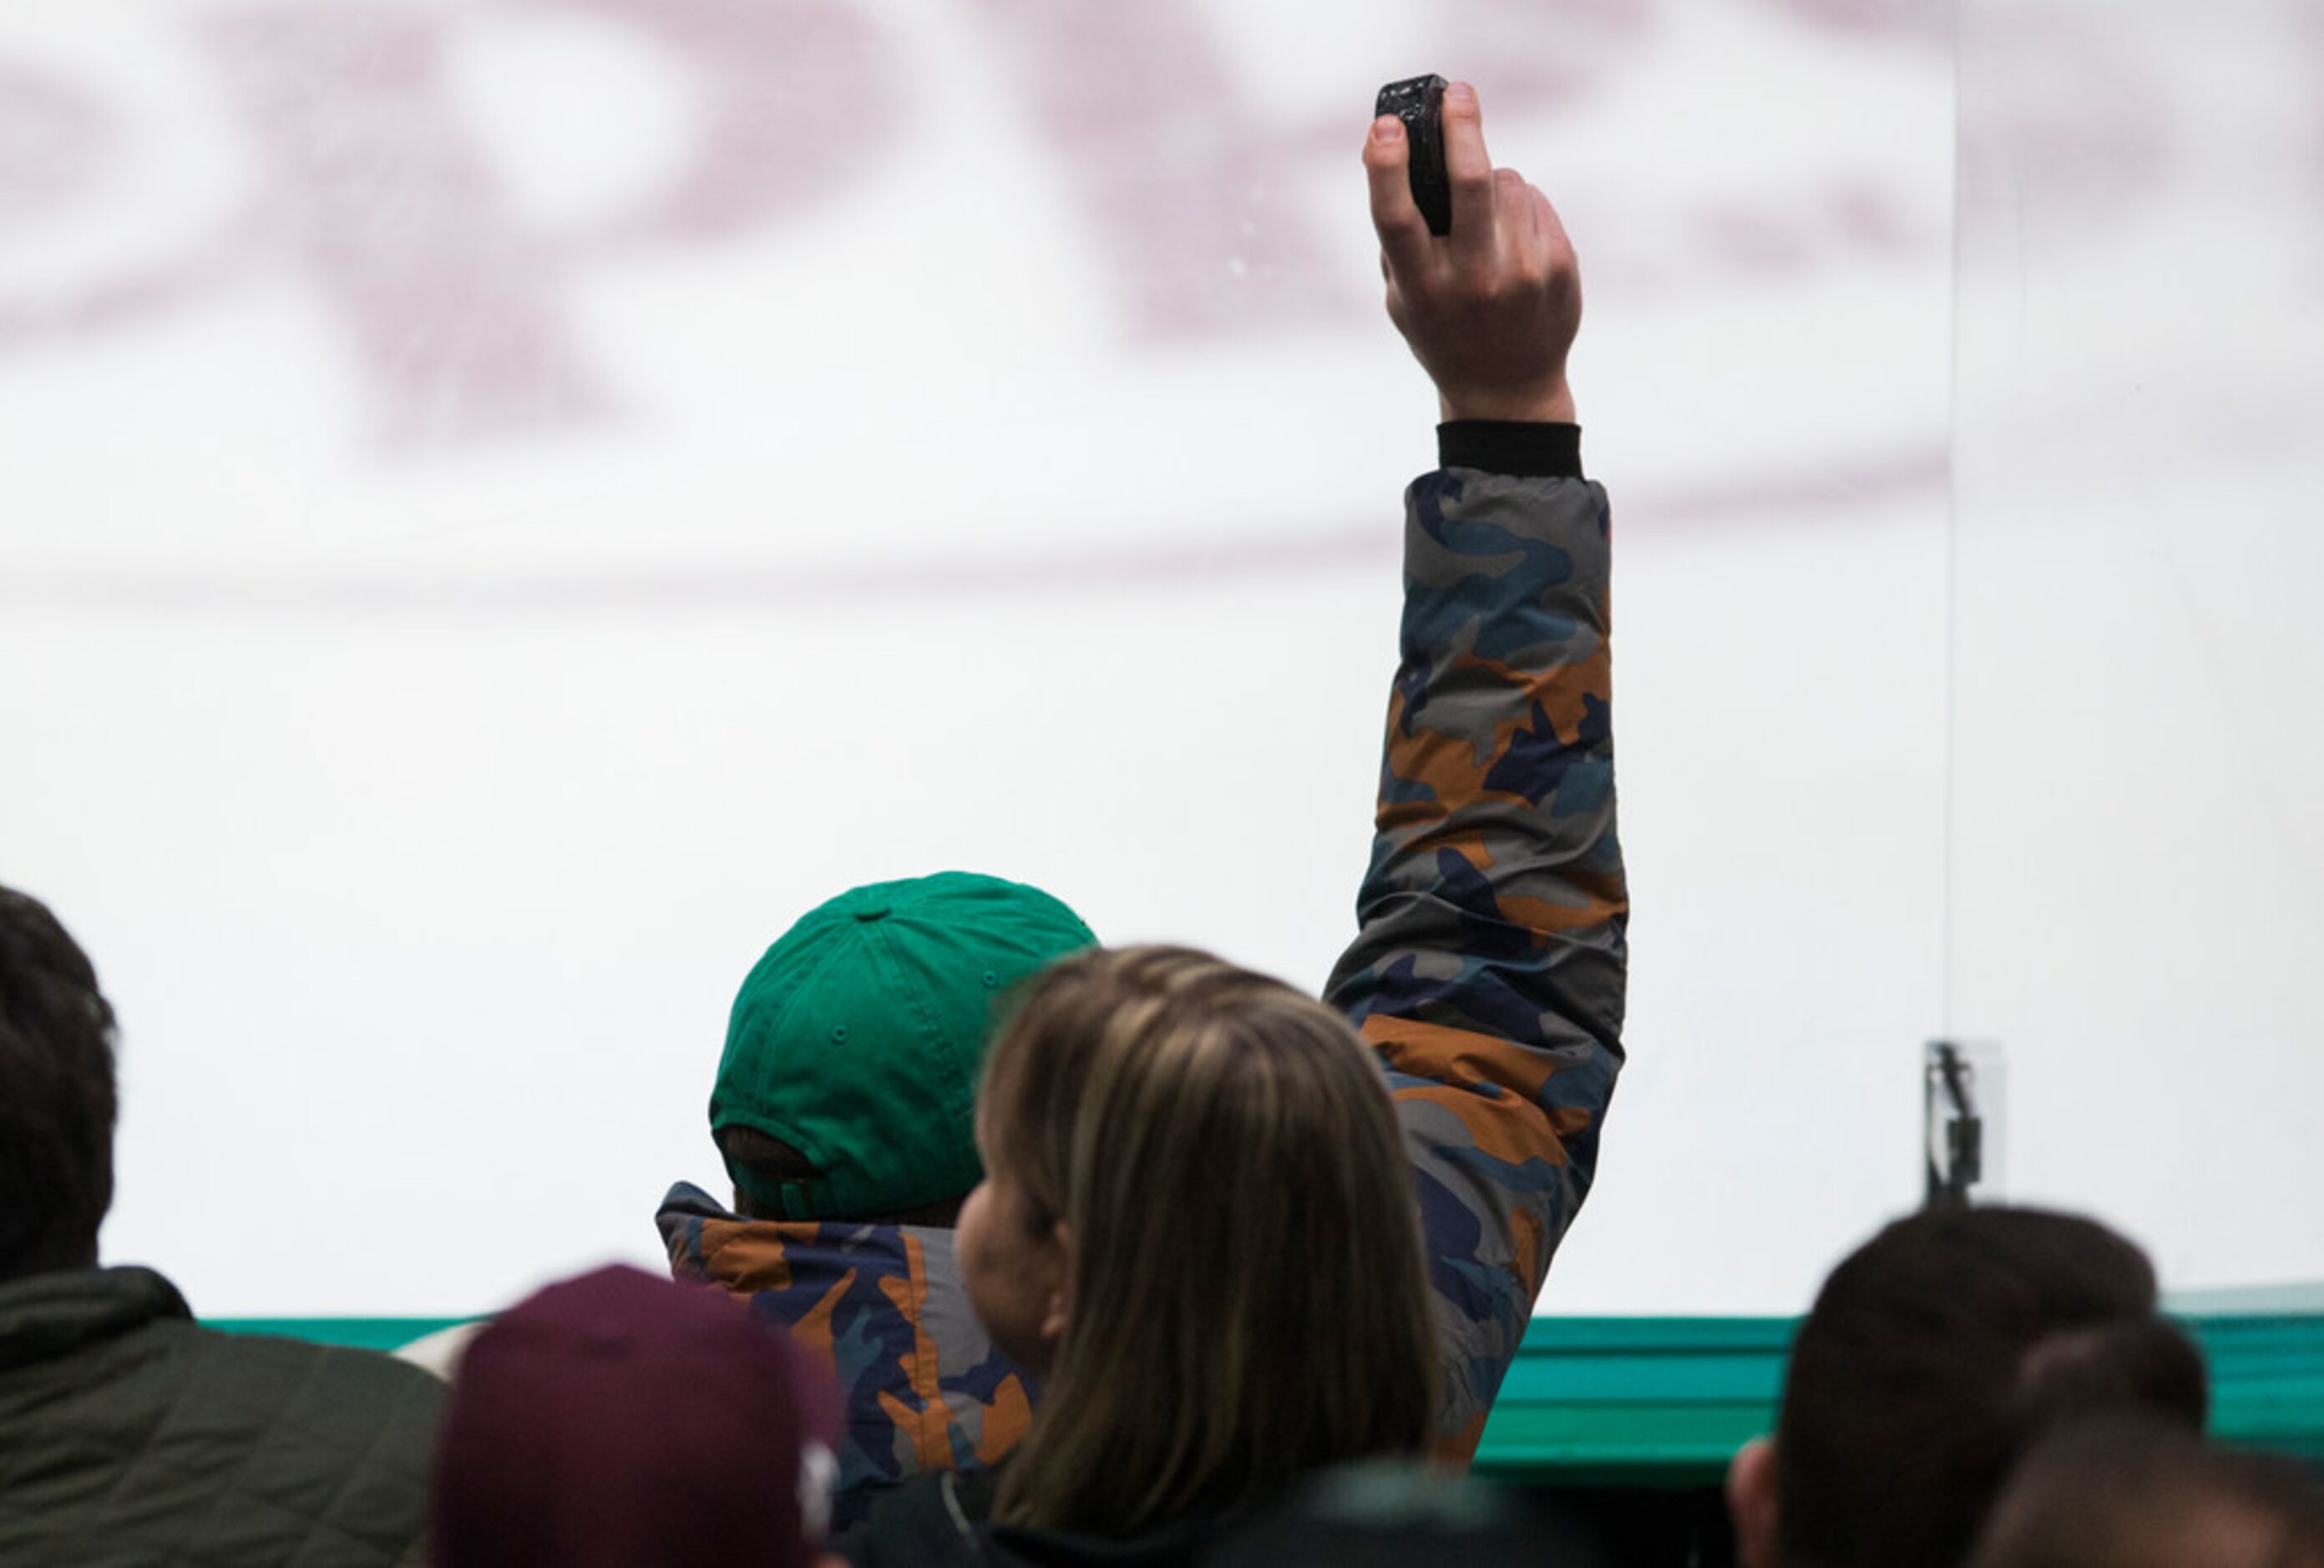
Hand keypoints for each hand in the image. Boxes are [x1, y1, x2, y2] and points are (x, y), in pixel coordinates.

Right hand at [1364, 81, 1579, 423]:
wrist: (1508, 390)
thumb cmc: (1443, 331)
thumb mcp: (1405, 299)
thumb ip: (1400, 242)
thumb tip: (1405, 158)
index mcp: (1422, 288)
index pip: (1398, 219)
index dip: (1387, 167)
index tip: (1386, 126)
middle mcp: (1473, 280)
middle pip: (1470, 183)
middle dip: (1462, 128)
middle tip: (1458, 93)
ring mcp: (1522, 273)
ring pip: (1506, 183)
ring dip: (1492, 180)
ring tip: (1485, 217)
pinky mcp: (1558, 267)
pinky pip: (1534, 203)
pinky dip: (1520, 207)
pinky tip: (1514, 240)